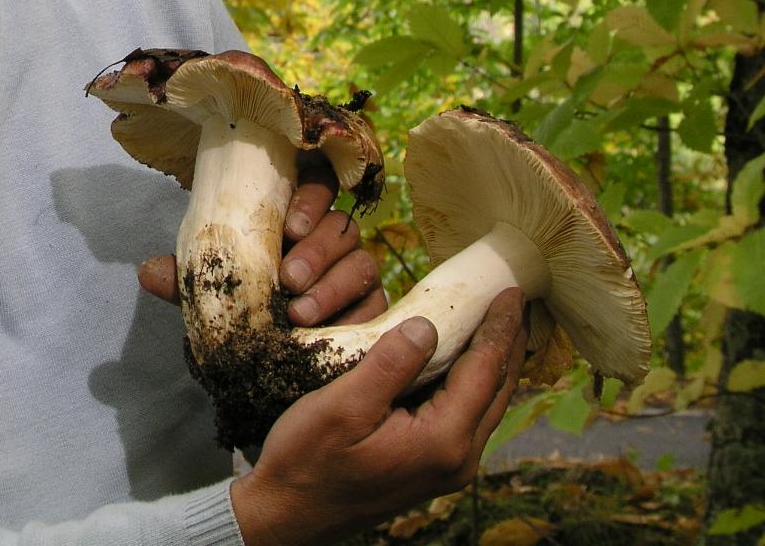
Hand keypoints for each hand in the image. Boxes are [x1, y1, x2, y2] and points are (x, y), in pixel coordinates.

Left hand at [137, 151, 386, 324]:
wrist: (272, 356)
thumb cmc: (248, 306)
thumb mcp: (217, 292)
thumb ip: (191, 279)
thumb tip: (149, 271)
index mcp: (298, 220)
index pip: (317, 188)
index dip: (310, 200)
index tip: (289, 227)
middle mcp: (332, 241)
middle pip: (341, 227)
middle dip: (316, 250)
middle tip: (288, 278)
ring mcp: (355, 271)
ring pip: (361, 263)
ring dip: (331, 285)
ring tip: (300, 312)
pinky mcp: (371, 307)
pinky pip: (375, 305)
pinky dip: (354, 316)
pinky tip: (329, 332)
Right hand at [230, 288, 527, 544]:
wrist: (289, 515)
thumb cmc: (307, 461)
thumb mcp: (342, 406)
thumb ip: (391, 364)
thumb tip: (429, 326)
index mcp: (441, 441)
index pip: (485, 371)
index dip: (499, 327)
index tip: (509, 290)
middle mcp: (458, 460)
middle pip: (499, 389)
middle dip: (509, 342)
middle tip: (516, 301)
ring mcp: (450, 468)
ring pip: (488, 404)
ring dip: (497, 361)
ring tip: (501, 323)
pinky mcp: (437, 468)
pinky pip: (471, 416)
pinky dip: (477, 382)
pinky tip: (468, 361)